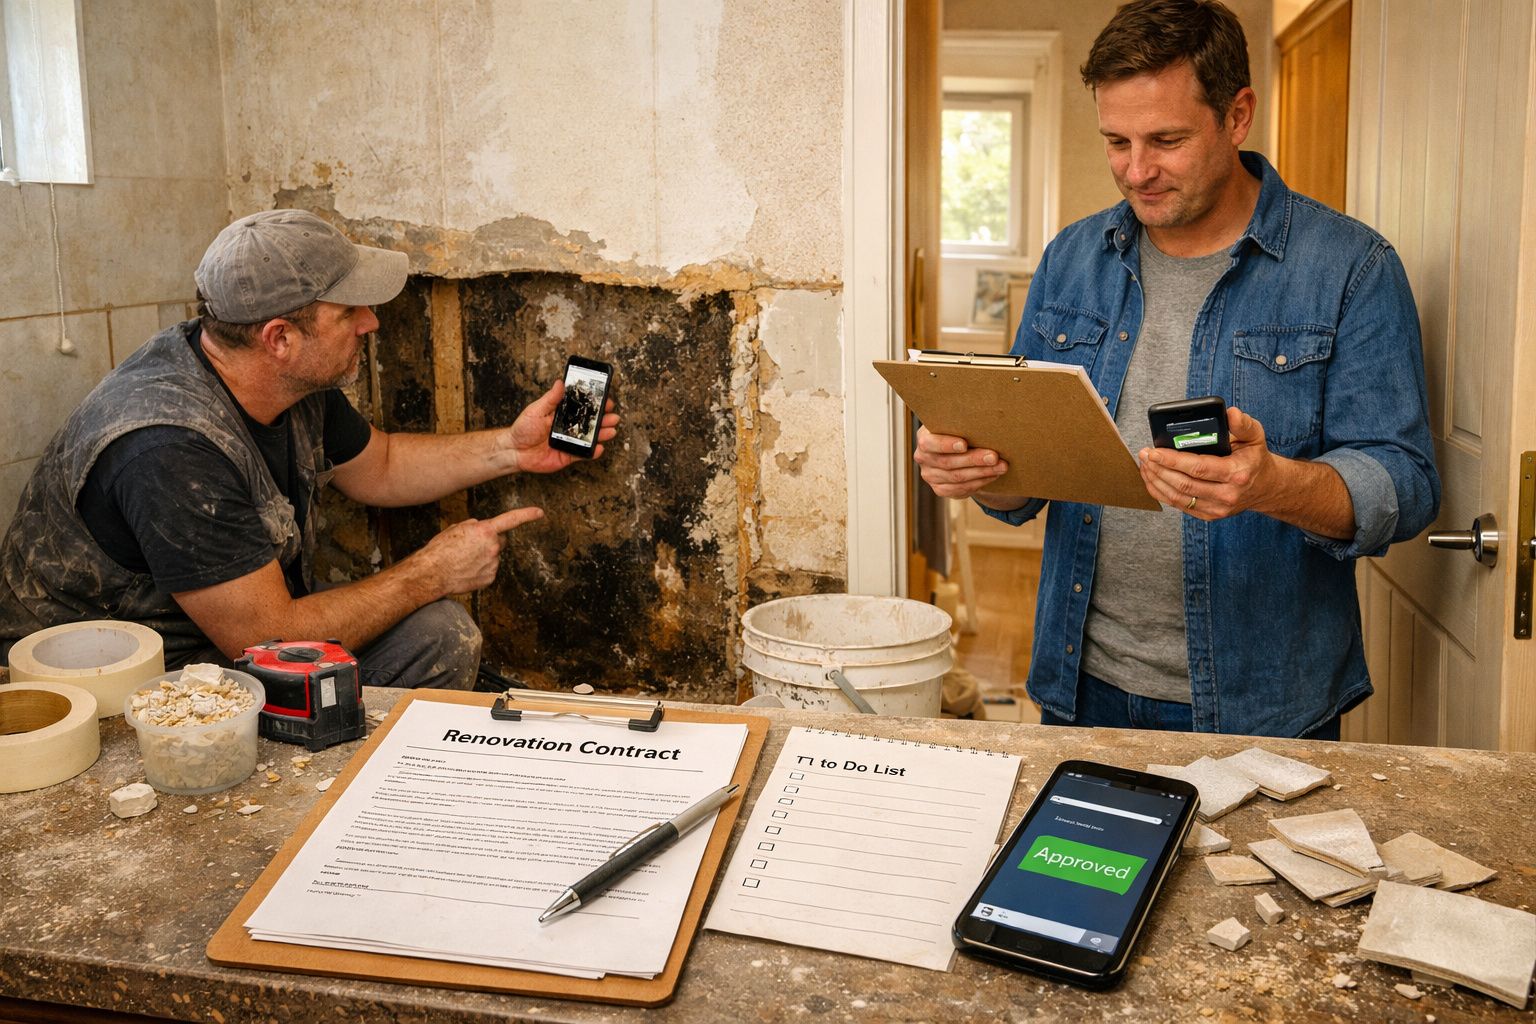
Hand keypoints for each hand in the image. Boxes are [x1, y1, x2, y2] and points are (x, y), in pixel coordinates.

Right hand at [414, 507, 543, 595]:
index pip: (511, 519)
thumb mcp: (456, 529)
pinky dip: (480, 570)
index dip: (527, 515)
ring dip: (483, 556)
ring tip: (463, 560)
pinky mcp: (490, 578)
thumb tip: (480, 527)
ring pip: (493, 556)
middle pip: (500, 540)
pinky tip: (466, 570)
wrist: (432, 573)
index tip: (539, 512)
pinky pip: (489, 570)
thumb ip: (473, 526)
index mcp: (485, 530)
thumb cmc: (441, 549)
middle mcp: (493, 546)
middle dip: (490, 541)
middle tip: (471, 547)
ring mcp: (493, 563)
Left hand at [502, 380, 620, 473]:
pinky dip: (592, 452)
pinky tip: (599, 448)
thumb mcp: (536, 410)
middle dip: (603, 419)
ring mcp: (570, 442)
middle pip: (590, 422)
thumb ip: (550, 399)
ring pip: (590, 438)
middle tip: (613, 416)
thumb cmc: (523, 429)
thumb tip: (560, 383)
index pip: (582, 407)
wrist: (514, 451)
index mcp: (562, 414)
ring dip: (602, 434)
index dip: (594, 403)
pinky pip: (583, 455)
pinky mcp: (568, 456)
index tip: (605, 399)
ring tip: (611, 430)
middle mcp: (568, 427)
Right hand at [913, 425, 1011, 498]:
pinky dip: (979, 482)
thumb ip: (963, 423)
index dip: (946, 445)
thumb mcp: (957, 423)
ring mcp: (930, 476)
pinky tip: (993, 475)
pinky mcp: (940, 489)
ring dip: (982, 472)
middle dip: (974, 460)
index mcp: (924, 438)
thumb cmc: (960, 430)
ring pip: (957, 478)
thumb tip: (985, 422)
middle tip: (994, 456)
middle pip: (948, 463)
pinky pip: (960, 489)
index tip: (965, 444)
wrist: (958, 449)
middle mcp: (923, 458)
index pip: (929, 443)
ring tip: (1001, 466)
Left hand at [1137, 406, 1275, 519]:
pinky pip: (1179, 505)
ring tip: (1144, 465)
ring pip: (1178, 497)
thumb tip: (1230, 413)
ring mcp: (1217, 508)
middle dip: (1159, 469)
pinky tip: (1152, 479)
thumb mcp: (1255, 437)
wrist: (1266, 488)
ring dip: (1156, 481)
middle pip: (1183, 484)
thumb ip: (1243, 424)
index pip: (1198, 468)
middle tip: (1144, 455)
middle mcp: (1227, 495)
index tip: (1154, 451)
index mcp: (1237, 473)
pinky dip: (1161, 492)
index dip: (1172, 460)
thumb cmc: (1255, 459)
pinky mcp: (1208, 515)